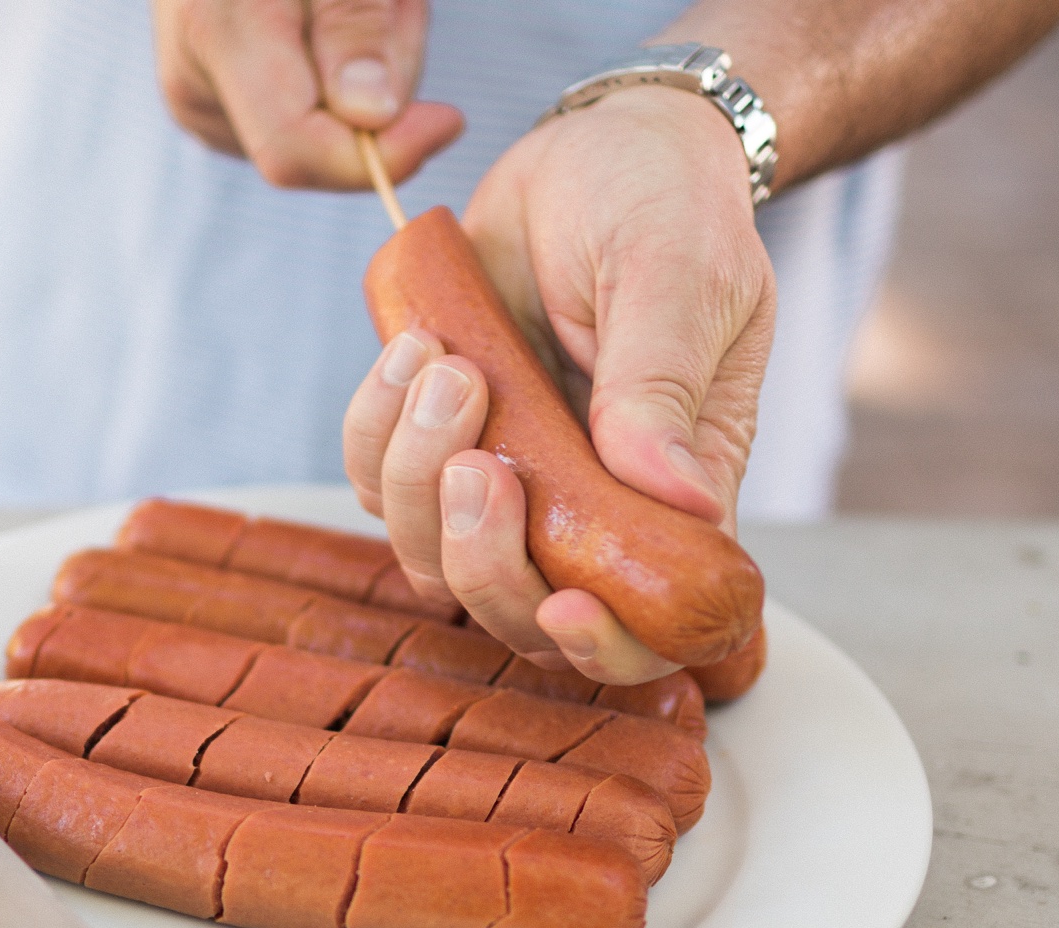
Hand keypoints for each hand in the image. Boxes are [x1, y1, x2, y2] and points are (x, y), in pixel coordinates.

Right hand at [151, 0, 463, 187]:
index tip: (451, 118)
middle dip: (382, 87)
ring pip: (320, 137)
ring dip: (365, 80)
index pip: (294, 149)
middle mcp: (193, 82)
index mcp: (215, 32)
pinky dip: (335, 82)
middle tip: (393, 4)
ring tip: (350, 3)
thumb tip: (372, 116)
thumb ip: (354, 20)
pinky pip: (302, 124)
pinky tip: (321, 25)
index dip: (380, 153)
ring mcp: (199, 102)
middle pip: (322, 146)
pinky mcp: (213, 109)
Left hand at [342, 88, 775, 684]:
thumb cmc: (664, 206)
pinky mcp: (442, 444)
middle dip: (480, 554)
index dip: (606, 647)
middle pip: (518, 611)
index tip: (562, 608)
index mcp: (679, 495)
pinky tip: (412, 348)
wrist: (597, 148)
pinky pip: (379, 483)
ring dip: (417, 476)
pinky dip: (376, 429)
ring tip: (445, 363)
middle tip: (479, 448)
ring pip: (432, 558)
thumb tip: (682, 501)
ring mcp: (513, 483)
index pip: (652, 623)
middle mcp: (591, 510)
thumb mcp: (678, 278)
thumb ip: (663, 389)